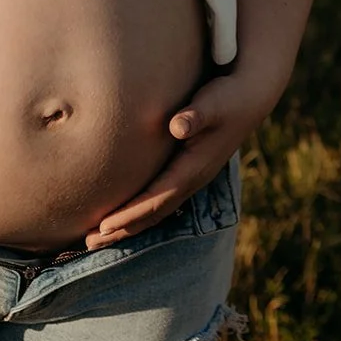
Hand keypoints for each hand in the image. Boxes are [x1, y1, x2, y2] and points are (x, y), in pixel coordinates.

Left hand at [84, 68, 273, 249]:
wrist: (251, 98)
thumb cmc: (227, 98)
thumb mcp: (213, 103)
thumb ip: (196, 115)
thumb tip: (178, 126)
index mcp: (194, 168)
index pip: (156, 199)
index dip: (129, 214)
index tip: (103, 226)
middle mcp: (193, 179)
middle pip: (153, 213)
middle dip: (123, 228)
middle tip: (89, 243)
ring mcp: (192, 177)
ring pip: (156, 209)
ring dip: (128, 224)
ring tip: (99, 236)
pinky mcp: (188, 170)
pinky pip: (160, 198)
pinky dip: (139, 210)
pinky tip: (123, 213)